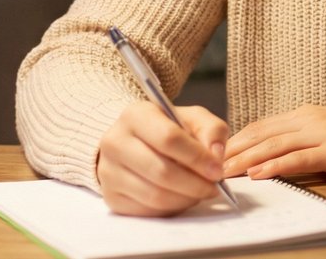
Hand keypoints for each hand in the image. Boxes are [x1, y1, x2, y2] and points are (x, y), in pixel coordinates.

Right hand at [96, 101, 229, 216]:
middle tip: (213, 187)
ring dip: (186, 198)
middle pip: (161, 171)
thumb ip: (212, 130)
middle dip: (195, 184)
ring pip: (155, 195)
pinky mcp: (111, 196)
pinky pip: (147, 210)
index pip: (168, 138)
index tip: (217, 171)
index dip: (197, 158)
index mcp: (135, 115)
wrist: (135, 143)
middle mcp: (115, 141)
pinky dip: (171, 208)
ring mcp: (108, 171)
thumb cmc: (168, 130)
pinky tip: (181, 197)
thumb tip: (215, 156)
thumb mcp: (193, 119)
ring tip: (200, 192)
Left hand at [222, 105, 325, 179]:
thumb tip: (279, 156)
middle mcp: (309, 119)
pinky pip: (298, 158)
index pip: (261, 126)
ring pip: (273, 145)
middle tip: (207, 165)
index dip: (236, 140)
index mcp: (307, 114)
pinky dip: (275, 166)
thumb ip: (306, 140)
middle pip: (261, 134)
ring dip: (245, 160)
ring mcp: (322, 133)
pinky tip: (258, 174)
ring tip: (223, 172)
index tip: (214, 153)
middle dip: (232, 151)